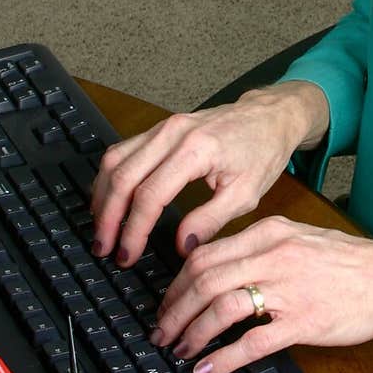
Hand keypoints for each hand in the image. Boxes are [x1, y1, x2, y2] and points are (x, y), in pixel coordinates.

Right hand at [90, 81, 328, 265]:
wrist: (269, 117)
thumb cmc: (262, 152)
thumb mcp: (246, 194)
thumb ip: (211, 221)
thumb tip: (180, 246)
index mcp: (196, 150)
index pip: (150, 195)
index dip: (134, 230)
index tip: (127, 255)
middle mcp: (173, 133)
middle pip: (122, 176)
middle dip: (109, 218)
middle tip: (104, 248)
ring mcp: (163, 127)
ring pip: (114, 160)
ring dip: (103, 197)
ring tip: (102, 229)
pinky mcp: (160, 128)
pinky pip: (123, 150)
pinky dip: (110, 177)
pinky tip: (108, 199)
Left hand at [149, 215, 372, 372]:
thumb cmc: (353, 263)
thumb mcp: (303, 238)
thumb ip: (263, 248)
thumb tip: (222, 267)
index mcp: (271, 231)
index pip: (206, 253)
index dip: (177, 282)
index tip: (167, 301)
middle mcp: (275, 255)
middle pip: (204, 280)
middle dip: (174, 309)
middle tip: (162, 331)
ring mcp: (289, 289)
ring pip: (220, 308)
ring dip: (192, 332)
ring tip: (180, 350)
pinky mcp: (304, 322)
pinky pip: (251, 342)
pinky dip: (222, 358)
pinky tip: (208, 368)